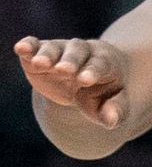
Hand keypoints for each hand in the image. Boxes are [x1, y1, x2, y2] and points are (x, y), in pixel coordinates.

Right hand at [15, 36, 130, 128]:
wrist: (86, 79)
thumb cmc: (103, 93)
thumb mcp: (114, 104)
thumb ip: (115, 111)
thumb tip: (111, 121)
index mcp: (105, 62)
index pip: (99, 65)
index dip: (92, 72)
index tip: (85, 80)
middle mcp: (83, 51)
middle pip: (77, 53)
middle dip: (70, 61)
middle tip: (64, 70)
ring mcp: (61, 50)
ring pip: (54, 48)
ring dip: (47, 55)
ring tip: (40, 64)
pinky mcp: (41, 52)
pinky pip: (34, 45)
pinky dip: (28, 46)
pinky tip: (21, 49)